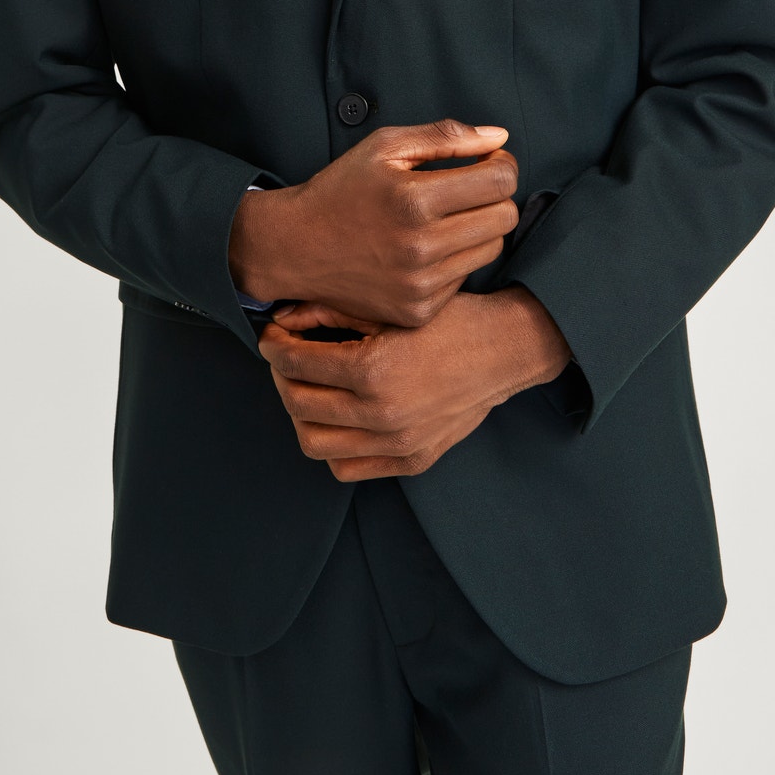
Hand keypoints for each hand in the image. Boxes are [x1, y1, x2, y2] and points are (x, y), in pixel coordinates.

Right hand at [228, 119, 520, 325]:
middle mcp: (421, 247)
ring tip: (445, 218)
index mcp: (414, 199)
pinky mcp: (419, 311)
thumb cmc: (341, 188)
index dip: (502, 164)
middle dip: (495, 196)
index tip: (487, 161)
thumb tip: (501, 137)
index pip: (501, 180)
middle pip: (505, 217)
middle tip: (469, 188)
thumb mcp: (383, 147)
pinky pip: (465, 279)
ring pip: (492, 249)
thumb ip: (445, 137)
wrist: (296, 247)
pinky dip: (454, 260)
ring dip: (479, 228)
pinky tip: (425, 248)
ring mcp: (421, 285)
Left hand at [256, 288, 570, 481]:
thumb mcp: (388, 307)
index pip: (294, 364)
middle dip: (280, 376)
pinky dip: (332, 444)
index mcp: (373, 371)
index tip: (271, 335)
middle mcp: (382, 415)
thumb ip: (329, 311)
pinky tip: (337, 415)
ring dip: (300, 413)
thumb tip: (281, 318)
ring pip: (314, 443)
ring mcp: (397, 445)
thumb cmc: (448, 320)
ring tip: (307, 387)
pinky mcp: (411, 461)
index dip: (273, 345)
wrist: (503, 351)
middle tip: (286, 356)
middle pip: (297, 404)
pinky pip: (347, 467)